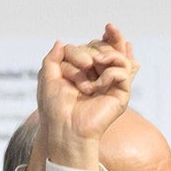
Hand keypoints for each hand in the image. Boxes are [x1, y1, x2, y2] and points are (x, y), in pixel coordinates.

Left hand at [39, 25, 136, 167]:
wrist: (64, 128)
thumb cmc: (55, 108)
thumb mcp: (47, 78)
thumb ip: (52, 58)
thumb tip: (60, 42)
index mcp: (84, 73)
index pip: (89, 47)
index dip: (79, 48)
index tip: (67, 60)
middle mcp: (99, 76)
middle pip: (102, 48)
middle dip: (86, 52)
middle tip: (82, 65)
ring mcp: (111, 84)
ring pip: (117, 55)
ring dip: (103, 54)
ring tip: (93, 63)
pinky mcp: (121, 94)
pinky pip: (122, 71)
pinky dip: (109, 73)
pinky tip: (97, 86)